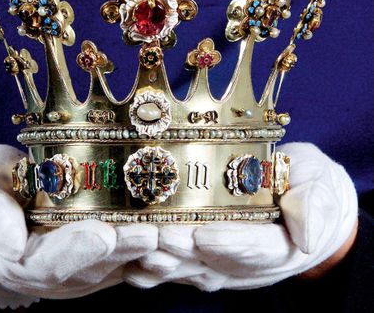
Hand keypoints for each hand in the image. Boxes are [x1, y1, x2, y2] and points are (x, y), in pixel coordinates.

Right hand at [0, 145, 157, 307]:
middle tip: (150, 233)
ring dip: (145, 254)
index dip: (77, 250)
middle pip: (92, 267)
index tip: (103, 234)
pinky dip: (153, 255)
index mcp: (20, 258)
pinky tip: (177, 244)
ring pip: (117, 267)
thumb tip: (11, 242)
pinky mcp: (105, 261)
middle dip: (123, 249)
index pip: (48, 262)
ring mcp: (83, 269)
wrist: (5, 209)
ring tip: (170, 237)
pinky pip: (130, 261)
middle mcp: (56, 271)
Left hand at [123, 143, 358, 289]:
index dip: (230, 244)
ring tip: (141, 253)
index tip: (204, 236)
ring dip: (167, 263)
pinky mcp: (207, 258)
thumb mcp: (319, 185)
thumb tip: (305, 233)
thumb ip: (312, 204)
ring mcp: (226, 263)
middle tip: (160, 238)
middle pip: (216, 262)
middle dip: (186, 251)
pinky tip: (134, 265)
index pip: (257, 248)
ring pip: (194, 269)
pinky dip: (158, 269)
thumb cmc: (307, 184)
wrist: (298, 199)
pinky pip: (182, 267)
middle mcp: (250, 262)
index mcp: (281, 243)